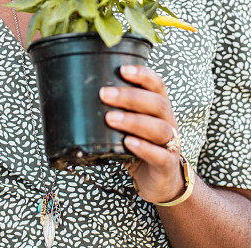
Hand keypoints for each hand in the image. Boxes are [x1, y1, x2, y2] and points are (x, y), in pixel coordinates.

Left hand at [99, 64, 185, 203]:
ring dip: (133, 121)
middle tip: (104, 94)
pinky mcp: (167, 165)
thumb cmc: (140, 148)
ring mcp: (171, 144)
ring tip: (110, 118)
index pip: (157, 85)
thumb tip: (80, 98)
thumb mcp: (129, 127)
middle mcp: (168, 122)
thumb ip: (115, 113)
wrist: (160, 181)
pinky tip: (127, 142)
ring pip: (159, 128)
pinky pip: (160, 155)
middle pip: (157, 103)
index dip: (142, 75)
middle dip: (130, 97)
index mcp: (160, 108)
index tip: (122, 69)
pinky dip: (144, 148)